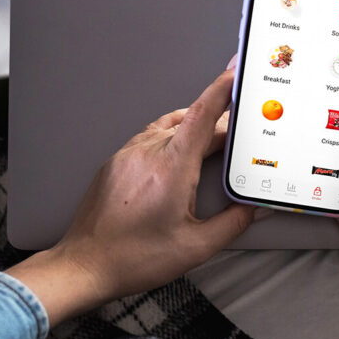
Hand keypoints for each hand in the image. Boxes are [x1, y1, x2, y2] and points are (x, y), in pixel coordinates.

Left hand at [7, 69, 257, 325]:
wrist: (85, 265)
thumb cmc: (134, 257)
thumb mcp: (196, 247)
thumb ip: (232, 223)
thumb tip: (253, 208)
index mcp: (172, 167)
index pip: (202, 115)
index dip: (221, 90)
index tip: (235, 74)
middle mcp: (149, 152)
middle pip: (190, 121)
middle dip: (217, 123)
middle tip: (237, 135)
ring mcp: (128, 154)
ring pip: (168, 126)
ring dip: (191, 129)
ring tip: (209, 144)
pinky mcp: (114, 162)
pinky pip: (148, 137)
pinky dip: (169, 139)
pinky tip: (176, 158)